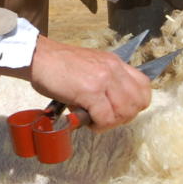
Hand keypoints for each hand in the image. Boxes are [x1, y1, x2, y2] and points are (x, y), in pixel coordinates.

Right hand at [27, 36, 151, 131]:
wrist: (38, 58)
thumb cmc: (58, 65)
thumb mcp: (91, 66)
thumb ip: (105, 80)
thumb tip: (112, 105)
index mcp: (114, 63)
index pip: (144, 86)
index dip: (136, 104)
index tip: (120, 110)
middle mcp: (113, 69)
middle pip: (138, 102)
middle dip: (124, 117)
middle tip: (106, 119)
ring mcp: (102, 80)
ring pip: (124, 112)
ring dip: (110, 123)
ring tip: (95, 121)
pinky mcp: (89, 91)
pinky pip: (105, 117)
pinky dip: (97, 125)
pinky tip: (85, 121)